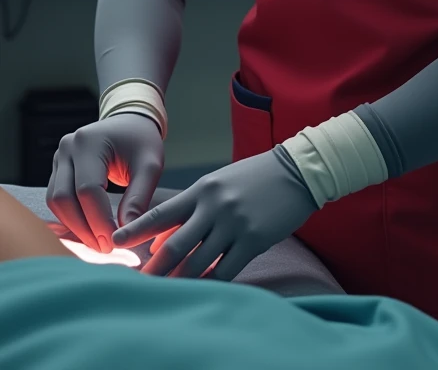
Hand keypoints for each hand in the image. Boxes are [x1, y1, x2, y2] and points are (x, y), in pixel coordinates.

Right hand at [46, 113, 163, 253]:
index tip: (115, 242)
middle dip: (84, 228)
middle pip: (65, 198)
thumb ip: (139, 197)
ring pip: (56, 202)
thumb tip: (127, 233)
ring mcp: (59, 157)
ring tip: (98, 243)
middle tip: (105, 249)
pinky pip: (57, 199)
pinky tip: (89, 232)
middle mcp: (68, 147)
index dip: (99, 220)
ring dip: (75, 226)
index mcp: (90, 141)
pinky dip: (71, 218)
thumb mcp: (150, 164)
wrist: (130, 122)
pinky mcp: (58, 168)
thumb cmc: (142, 141)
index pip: (88, 189)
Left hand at [112, 147, 317, 279]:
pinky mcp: (254, 240)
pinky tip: (201, 288)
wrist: (296, 171)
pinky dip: (210, 282)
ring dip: (180, 280)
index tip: (115, 242)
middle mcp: (215, 206)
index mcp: (202, 190)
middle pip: (175, 245)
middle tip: (139, 282)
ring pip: (198, 262)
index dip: (136, 230)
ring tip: (166, 292)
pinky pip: (226, 270)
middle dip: (154, 267)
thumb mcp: (218, 184)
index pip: (162, 213)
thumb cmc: (252, 178)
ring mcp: (234, 224)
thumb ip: (191, 210)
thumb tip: (162, 241)